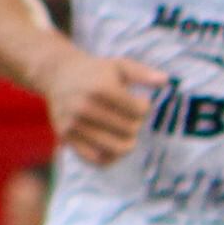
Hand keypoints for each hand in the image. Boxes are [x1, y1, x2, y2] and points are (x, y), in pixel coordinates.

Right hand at [45, 52, 162, 165]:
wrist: (58, 74)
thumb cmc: (96, 71)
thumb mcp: (120, 65)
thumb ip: (143, 73)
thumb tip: (165, 81)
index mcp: (101, 88)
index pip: (139, 110)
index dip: (144, 107)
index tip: (138, 102)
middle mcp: (85, 107)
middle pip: (130, 130)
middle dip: (136, 124)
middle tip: (130, 117)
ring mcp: (74, 123)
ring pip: (116, 148)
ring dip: (127, 142)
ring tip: (124, 132)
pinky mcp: (66, 136)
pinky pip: (95, 159)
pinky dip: (110, 157)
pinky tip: (113, 145)